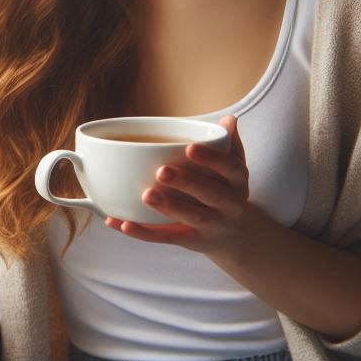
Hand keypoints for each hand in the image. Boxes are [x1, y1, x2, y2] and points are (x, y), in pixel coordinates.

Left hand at [104, 114, 253, 256]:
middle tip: (162, 171)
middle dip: (187, 183)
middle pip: (211, 194)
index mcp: (237, 181)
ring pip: (191, 218)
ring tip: (146, 195)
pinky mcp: (192, 241)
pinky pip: (167, 237)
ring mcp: (212, 225)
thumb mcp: (232, 167)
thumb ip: (228, 143)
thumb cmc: (224, 188)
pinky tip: (123, 223)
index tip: (189, 148)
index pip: (230, 168)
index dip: (212, 159)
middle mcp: (230, 205)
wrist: (233, 234)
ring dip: (168, 207)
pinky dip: (144, 232)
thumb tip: (229, 119)